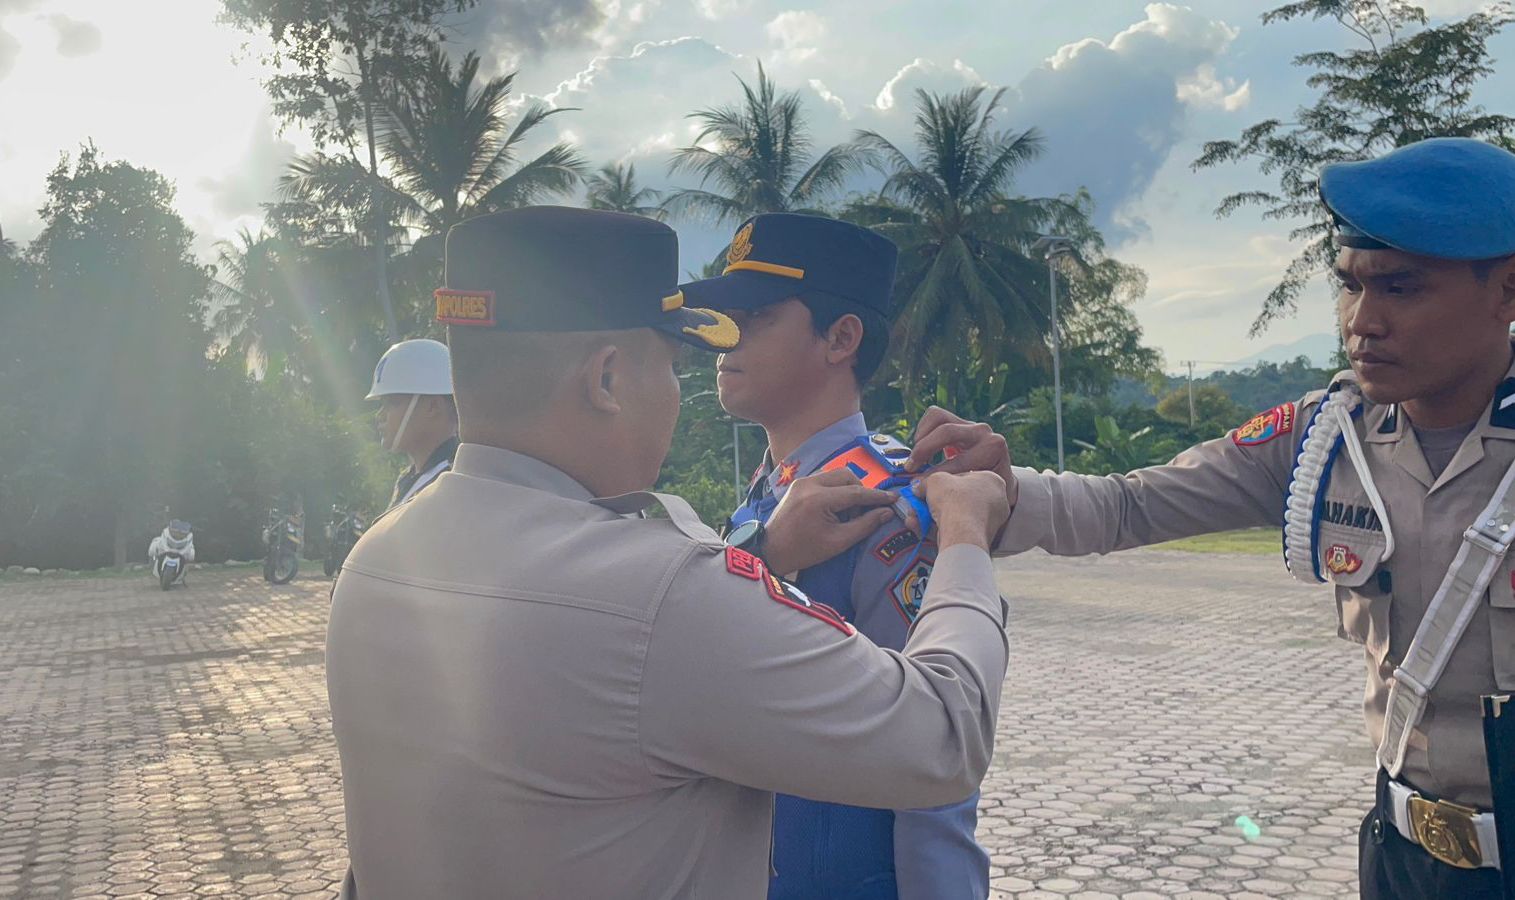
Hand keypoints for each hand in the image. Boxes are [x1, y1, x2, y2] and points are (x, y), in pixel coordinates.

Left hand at [762, 469, 898, 573]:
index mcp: (819, 499)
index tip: (894, 499)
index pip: (856, 492)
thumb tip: (886, 512)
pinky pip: (824, 479)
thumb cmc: (804, 551)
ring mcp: (802, 481)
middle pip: (847, 476)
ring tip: (849, 512)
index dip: (877, 496)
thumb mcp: (838, 542)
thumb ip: (865, 525)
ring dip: (848, 489)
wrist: (770, 551)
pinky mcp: (798, 484)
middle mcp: (810, 483)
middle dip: (861, 491)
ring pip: (836, 475)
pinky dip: (835, 489)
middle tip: (866, 511)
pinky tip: (835, 508)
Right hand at [905, 405, 1017, 515]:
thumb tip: (927, 498)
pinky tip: (920, 447)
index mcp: (992, 450)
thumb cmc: (987, 489)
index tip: (918, 486)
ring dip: (921, 437)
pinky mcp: (959, 421)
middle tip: (910, 468)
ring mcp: (971, 424)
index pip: (957, 459)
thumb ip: (958, 494)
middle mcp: (983, 433)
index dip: (935, 475)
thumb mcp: (979, 494)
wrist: (998, 475)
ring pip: (938, 418)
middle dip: (923, 450)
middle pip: (946, 432)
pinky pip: (935, 416)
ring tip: (915, 456)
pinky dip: (922, 430)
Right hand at [915, 471, 1010, 550]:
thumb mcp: (935, 480)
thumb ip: (926, 482)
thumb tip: (919, 488)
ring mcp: (990, 523)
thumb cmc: (956, 502)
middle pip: (959, 499)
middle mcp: (996, 502)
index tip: (930, 487)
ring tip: (915, 517)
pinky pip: (956, 531)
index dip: (944, 482)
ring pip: (956, 517)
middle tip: (921, 502)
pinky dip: (937, 529)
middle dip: (936, 502)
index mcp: (993, 481)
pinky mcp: (980, 540)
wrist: (962, 534)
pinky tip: (920, 527)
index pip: (965, 477)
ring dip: (932, 517)